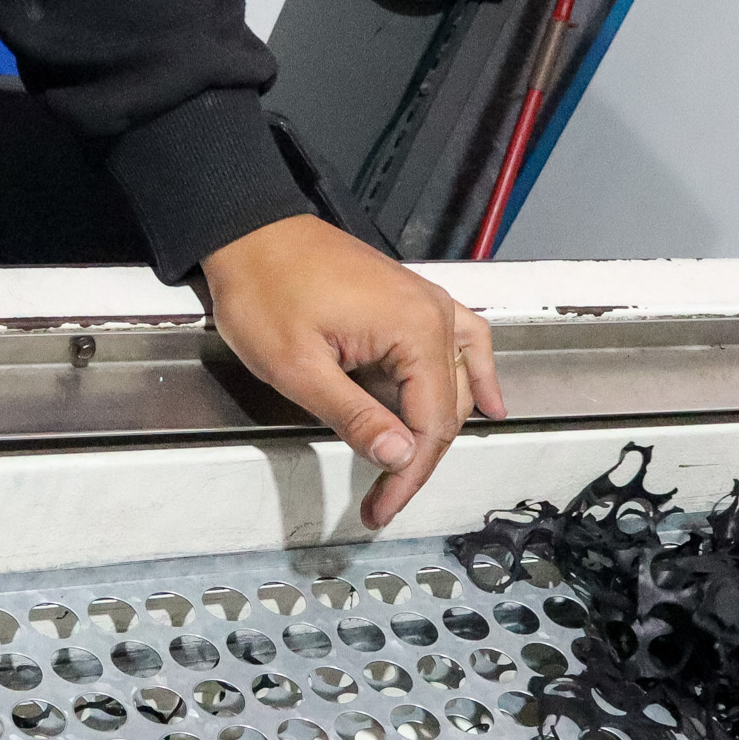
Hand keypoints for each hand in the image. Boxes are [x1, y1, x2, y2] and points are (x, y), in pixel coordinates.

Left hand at [201, 214, 505, 529]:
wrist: (249, 233)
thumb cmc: (265, 286)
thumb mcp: (299, 367)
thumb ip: (354, 416)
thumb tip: (398, 457)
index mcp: (413, 328)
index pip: (430, 423)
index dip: (407, 475)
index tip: (382, 506)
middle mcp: (432, 313)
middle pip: (446, 407)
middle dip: (416, 459)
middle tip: (383, 499)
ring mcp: (425, 303)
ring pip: (455, 382)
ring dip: (438, 428)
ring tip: (411, 469)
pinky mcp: (411, 301)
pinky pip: (463, 342)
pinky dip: (476, 375)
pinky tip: (488, 401)